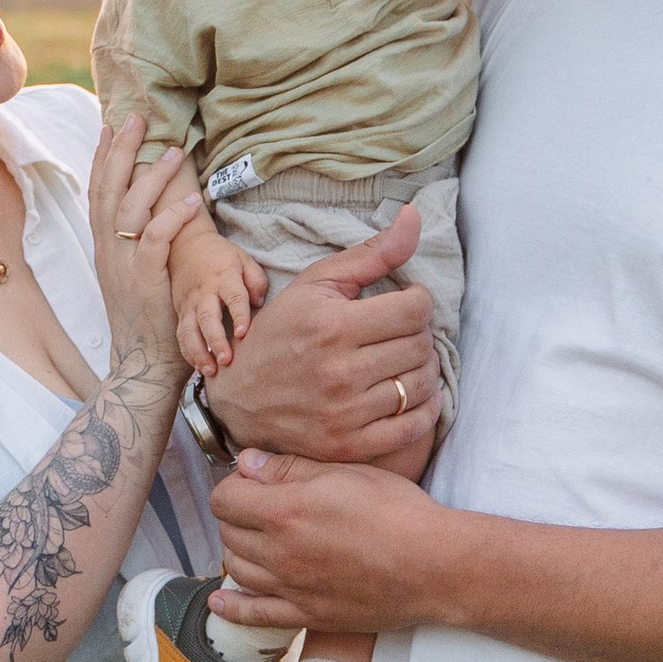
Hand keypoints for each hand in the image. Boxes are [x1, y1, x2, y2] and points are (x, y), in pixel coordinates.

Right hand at [88, 113, 198, 384]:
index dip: (103, 156)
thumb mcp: (134, 273)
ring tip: (175, 151)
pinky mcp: (142, 281)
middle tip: (138, 117)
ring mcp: (122, 265)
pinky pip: (155, 240)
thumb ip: (136, 242)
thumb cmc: (149, 318)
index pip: (98, 190)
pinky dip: (171, 218)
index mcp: (104, 245)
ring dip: (153, 177)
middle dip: (122, 150)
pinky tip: (189, 200)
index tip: (111, 124)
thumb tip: (147, 212)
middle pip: (108, 188)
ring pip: (131, 208)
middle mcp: (107, 250)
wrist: (142, 363)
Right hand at [167, 211, 267, 372]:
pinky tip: (199, 367)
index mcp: (224, 278)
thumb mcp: (243, 259)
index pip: (234, 297)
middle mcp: (205, 293)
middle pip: (208, 318)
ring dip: (199, 352)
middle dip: (216, 341)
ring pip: (190, 331)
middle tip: (226, 361)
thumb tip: (260, 303)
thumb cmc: (221, 256)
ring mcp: (189, 304)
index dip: (239, 315)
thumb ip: (255, 280)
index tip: (243, 333)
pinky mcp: (180, 312)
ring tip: (210, 371)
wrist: (184, 245)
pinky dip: (188, 352)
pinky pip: (181, 335)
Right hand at [202, 205, 439, 462]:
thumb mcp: (317, 283)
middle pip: (421, 346)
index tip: (404, 303)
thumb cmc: (281, 332)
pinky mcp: (348, 445)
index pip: (415, 310)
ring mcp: (344, 413)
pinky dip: (424, 409)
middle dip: (418, 334)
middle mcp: (340, 371)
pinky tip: (411, 393)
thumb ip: (372, 254)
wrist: (238, 397)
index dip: (417, 302)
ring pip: (421, 384)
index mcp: (333, 325)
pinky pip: (413, 426)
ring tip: (401, 360)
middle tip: (400, 333)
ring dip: (422, 369)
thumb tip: (414, 216)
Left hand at [213, 447, 456, 635]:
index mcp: (285, 511)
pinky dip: (231, 608)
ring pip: (236, 569)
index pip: (225, 497)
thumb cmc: (398, 511)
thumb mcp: (347, 472)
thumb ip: (290, 468)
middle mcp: (279, 552)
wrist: (435, 566)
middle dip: (237, 515)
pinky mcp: (307, 614)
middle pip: (228, 532)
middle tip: (261, 506)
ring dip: (239, 551)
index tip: (253, 482)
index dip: (235, 484)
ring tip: (257, 540)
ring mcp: (291, 588)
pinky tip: (219, 601)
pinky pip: (255, 615)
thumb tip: (246, 464)